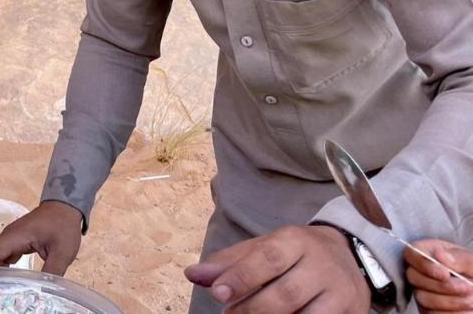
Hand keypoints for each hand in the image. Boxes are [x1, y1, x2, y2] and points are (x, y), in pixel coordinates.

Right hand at [0, 200, 83, 273]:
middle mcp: (8, 237)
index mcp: (15, 237)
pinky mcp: (17, 241)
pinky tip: (2, 281)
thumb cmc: (63, 226)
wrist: (66, 207)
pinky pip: (4, 256)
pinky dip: (0, 268)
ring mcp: (12, 239)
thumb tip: (43, 292)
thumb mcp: (62, 252)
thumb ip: (52, 272)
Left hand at [184, 224, 369, 311]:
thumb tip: (193, 274)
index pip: (268, 259)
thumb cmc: (296, 253)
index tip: (217, 293)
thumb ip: (230, 262)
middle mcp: (321, 264)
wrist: (352, 254)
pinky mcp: (354, 312)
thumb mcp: (264, 247)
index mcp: (296, 240)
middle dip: (253, 309)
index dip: (242, 277)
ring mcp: (341, 291)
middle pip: (286, 293)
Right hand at [406, 239, 472, 311]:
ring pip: (423, 298)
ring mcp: (421, 291)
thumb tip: (440, 255)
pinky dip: (452, 313)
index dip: (425, 264)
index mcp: (427, 252)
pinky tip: (467, 310)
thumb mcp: (471, 262)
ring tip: (471, 300)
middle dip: (442, 286)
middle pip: (414, 278)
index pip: (411, 254)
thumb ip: (459, 257)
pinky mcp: (427, 309)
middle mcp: (419, 272)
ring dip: (451, 302)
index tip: (445, 274)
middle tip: (467, 287)